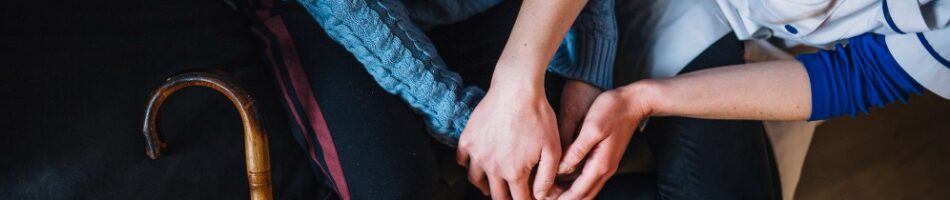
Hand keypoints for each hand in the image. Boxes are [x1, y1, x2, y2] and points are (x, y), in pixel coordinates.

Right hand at [457, 80, 560, 199]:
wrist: (516, 88)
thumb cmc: (538, 115)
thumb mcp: (553, 147)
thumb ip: (547, 176)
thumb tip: (541, 196)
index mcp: (514, 172)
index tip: (530, 198)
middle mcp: (492, 167)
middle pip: (497, 196)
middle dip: (507, 199)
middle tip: (514, 195)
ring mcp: (477, 154)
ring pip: (476, 182)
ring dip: (487, 187)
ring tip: (495, 185)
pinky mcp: (467, 140)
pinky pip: (462, 161)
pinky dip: (469, 166)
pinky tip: (479, 164)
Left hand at [553, 83, 656, 198]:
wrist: (634, 102)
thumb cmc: (613, 110)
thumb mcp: (592, 128)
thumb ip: (577, 150)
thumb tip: (562, 169)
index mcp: (600, 164)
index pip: (579, 192)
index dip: (561, 198)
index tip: (543, 198)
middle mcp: (605, 169)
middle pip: (583, 195)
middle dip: (564, 199)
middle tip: (544, 197)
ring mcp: (606, 164)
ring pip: (587, 189)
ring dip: (570, 193)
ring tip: (550, 191)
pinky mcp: (605, 158)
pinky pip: (589, 178)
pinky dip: (576, 183)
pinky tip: (564, 178)